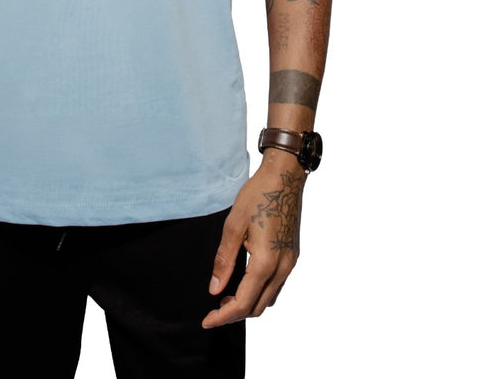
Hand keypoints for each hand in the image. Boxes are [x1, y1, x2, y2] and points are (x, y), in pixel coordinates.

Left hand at [202, 151, 305, 327]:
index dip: (223, 316)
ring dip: (248, 302)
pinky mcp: (292, 256)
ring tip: (227, 292)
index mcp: (265, 262)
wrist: (285, 177)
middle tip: (214, 306)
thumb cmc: (257, 195)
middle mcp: (282, 267)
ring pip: (269, 298)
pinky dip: (260, 291)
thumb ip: (224, 260)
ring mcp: (290, 262)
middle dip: (235, 312)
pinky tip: (245, 278)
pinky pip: (277, 285)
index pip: (243, 303)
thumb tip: (214, 289)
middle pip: (257, 307)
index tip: (206, 321)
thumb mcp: (233, 225)